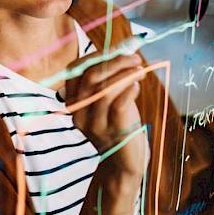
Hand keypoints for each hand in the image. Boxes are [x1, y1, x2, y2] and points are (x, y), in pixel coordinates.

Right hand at [66, 54, 149, 178]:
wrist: (122, 164)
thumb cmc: (118, 126)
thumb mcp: (106, 102)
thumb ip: (108, 80)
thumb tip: (124, 50)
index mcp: (73, 102)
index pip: (75, 70)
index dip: (96, 55)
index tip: (117, 49)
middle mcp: (79, 113)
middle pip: (90, 77)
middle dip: (114, 61)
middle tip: (135, 57)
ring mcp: (95, 124)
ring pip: (104, 90)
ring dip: (125, 74)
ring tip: (140, 69)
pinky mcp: (114, 132)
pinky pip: (118, 105)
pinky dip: (129, 90)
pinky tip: (138, 84)